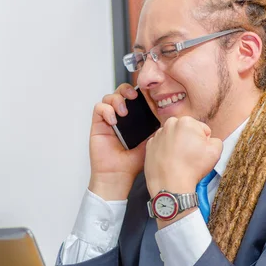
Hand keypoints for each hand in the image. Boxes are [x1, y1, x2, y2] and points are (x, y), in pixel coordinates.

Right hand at [89, 84, 147, 199]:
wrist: (119, 175)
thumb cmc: (132, 163)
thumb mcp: (150, 141)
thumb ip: (155, 127)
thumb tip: (167, 115)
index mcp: (133, 119)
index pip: (134, 98)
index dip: (139, 92)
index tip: (146, 94)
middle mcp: (120, 117)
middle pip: (120, 92)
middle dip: (126, 90)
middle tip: (133, 97)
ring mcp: (108, 120)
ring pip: (108, 97)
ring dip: (116, 100)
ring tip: (123, 112)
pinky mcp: (98, 125)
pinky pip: (99, 108)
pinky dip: (106, 110)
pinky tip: (113, 121)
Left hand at [144, 116, 222, 197]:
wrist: (171, 185)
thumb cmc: (192, 168)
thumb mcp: (215, 152)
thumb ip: (215, 140)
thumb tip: (210, 140)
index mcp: (186, 122)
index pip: (201, 129)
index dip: (204, 142)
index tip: (199, 152)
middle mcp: (169, 125)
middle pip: (186, 131)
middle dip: (189, 140)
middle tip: (190, 156)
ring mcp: (157, 135)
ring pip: (173, 138)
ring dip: (177, 145)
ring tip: (180, 160)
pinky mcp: (149, 146)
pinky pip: (161, 146)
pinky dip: (166, 152)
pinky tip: (170, 162)